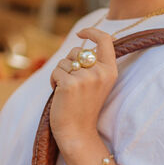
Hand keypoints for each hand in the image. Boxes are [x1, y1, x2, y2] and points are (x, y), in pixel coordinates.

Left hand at [49, 27, 117, 151]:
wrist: (77, 132)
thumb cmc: (84, 107)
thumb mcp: (96, 83)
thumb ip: (93, 64)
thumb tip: (82, 44)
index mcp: (110, 71)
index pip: (105, 40)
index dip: (92, 32)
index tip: (81, 32)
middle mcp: (100, 72)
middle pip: (78, 50)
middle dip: (70, 62)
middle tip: (72, 82)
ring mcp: (85, 78)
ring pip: (64, 61)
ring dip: (60, 73)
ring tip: (66, 91)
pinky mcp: (70, 84)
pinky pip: (56, 71)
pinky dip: (53, 81)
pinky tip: (58, 94)